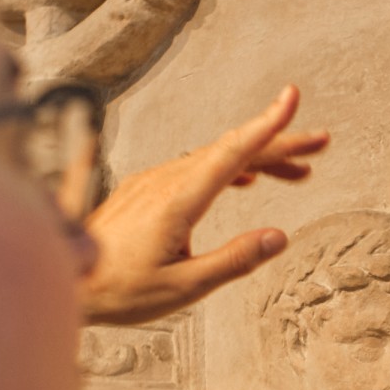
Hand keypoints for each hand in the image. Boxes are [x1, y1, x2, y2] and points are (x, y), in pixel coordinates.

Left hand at [78, 87, 328, 325]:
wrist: (68, 281)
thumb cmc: (120, 291)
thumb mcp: (184, 287)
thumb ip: (234, 260)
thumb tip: (280, 237)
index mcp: (178, 201)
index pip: (232, 153)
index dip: (267, 125)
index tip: (293, 99)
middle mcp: (166, 181)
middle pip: (232, 150)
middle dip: (279, 142)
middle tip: (322, 142)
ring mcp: (154, 182)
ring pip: (215, 158)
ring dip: (259, 158)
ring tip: (298, 171)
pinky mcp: (146, 190)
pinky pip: (196, 167)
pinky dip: (230, 167)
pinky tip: (246, 179)